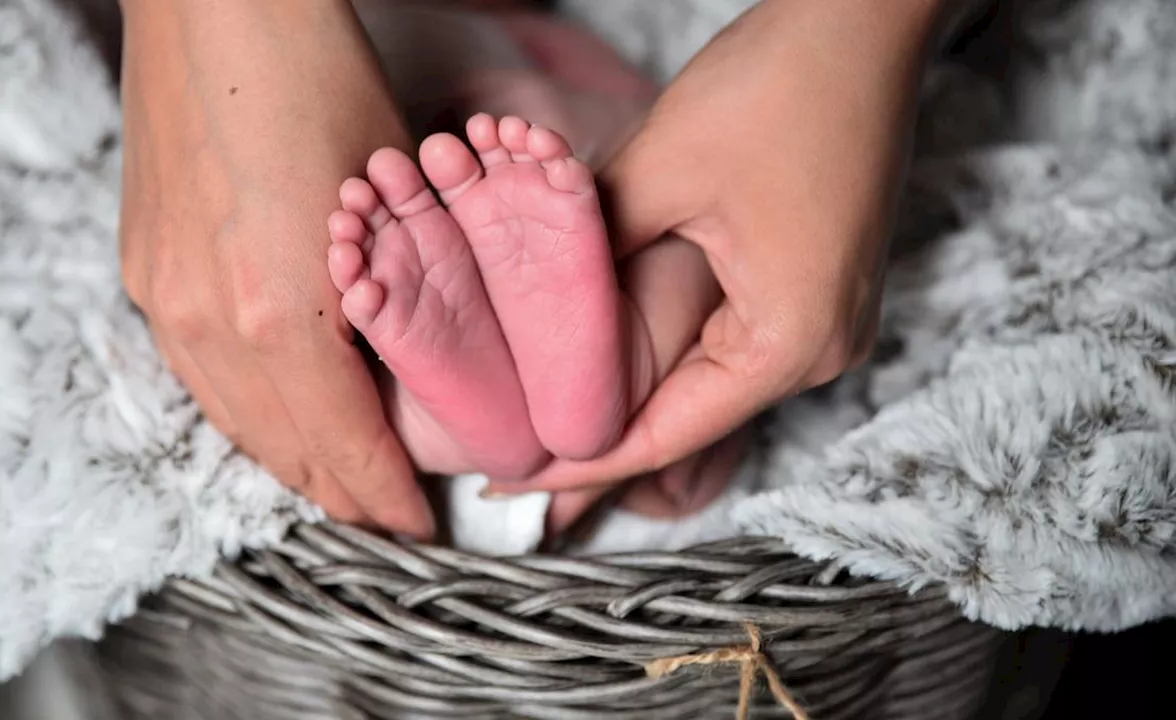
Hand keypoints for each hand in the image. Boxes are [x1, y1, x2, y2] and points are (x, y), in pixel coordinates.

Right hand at [117, 0, 433, 537]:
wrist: (220, 11)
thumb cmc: (322, 85)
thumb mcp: (394, 204)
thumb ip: (398, 300)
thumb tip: (415, 368)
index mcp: (283, 314)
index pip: (345, 444)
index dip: (385, 496)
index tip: (416, 526)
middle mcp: (210, 324)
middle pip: (283, 449)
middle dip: (340, 494)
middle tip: (383, 519)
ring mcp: (165, 299)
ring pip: (233, 420)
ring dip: (289, 461)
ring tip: (335, 485)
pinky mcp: (144, 271)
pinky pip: (199, 374)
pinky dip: (246, 410)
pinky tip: (275, 416)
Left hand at [497, 0, 952, 525]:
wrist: (866, 23)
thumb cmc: (778, 85)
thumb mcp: (659, 173)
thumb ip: (590, 254)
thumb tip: (530, 304)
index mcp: (790, 343)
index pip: (664, 436)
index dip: (578, 463)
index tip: (507, 479)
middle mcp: (821, 349)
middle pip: (690, 419)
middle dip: (598, 432)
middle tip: (511, 451)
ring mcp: (827, 319)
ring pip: (708, 381)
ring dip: (632, 391)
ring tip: (547, 408)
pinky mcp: (818, 286)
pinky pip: (733, 341)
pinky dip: (670, 351)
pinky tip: (611, 353)